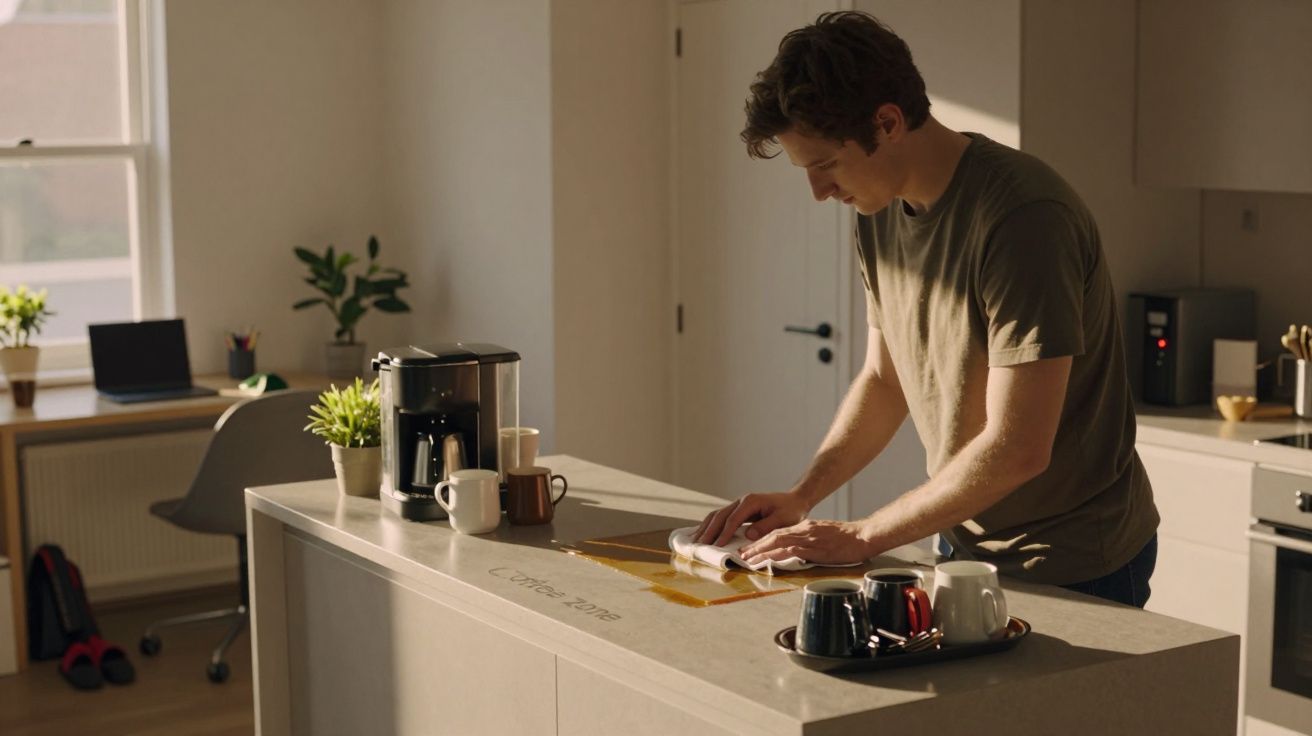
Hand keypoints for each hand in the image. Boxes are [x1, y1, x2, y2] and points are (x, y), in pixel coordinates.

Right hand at [691, 491, 809, 547]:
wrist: (794, 501)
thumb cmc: (791, 510)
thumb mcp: (783, 519)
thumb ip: (766, 527)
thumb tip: (748, 535)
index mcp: (750, 502)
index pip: (733, 519)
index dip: (724, 533)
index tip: (717, 545)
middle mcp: (741, 501)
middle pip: (720, 516)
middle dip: (708, 531)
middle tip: (699, 545)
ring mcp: (738, 505)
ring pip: (716, 515)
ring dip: (705, 528)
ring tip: (695, 541)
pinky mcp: (738, 511)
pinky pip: (721, 518)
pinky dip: (710, 525)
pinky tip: (703, 533)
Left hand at [739, 519, 874, 565]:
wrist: (863, 535)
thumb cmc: (846, 538)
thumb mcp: (823, 535)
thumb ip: (808, 540)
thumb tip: (795, 550)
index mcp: (805, 527)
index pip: (778, 532)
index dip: (761, 540)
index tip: (750, 548)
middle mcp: (803, 531)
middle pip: (773, 536)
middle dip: (756, 546)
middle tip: (742, 554)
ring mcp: (809, 539)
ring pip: (779, 543)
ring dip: (762, 551)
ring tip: (749, 559)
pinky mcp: (815, 549)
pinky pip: (792, 551)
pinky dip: (778, 555)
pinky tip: (769, 560)